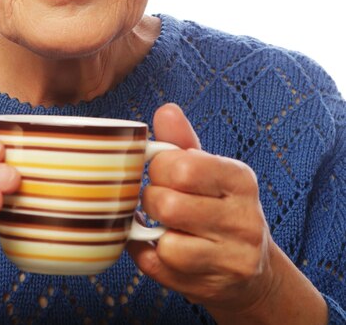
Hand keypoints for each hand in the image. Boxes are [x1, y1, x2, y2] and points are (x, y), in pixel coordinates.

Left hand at [127, 103, 276, 315]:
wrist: (250, 268)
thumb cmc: (217, 206)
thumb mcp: (207, 169)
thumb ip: (181, 141)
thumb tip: (166, 110)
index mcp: (240, 180)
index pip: (183, 167)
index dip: (159, 168)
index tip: (163, 172)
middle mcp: (244, 220)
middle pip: (170, 205)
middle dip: (153, 200)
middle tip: (159, 200)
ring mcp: (233, 259)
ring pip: (167, 244)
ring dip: (153, 232)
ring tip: (163, 225)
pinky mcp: (214, 288)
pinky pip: (159, 269)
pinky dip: (148, 254)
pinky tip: (158, 245)